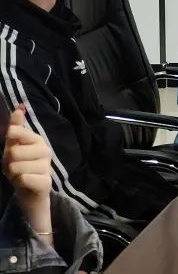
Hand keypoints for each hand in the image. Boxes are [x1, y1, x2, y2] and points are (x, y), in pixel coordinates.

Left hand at [4, 106, 52, 236]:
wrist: (30, 192)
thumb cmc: (20, 166)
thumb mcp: (13, 146)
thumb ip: (16, 127)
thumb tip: (19, 107)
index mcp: (37, 140)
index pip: (15, 132)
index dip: (8, 142)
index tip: (12, 149)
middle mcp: (45, 151)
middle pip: (13, 152)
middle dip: (8, 162)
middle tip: (15, 167)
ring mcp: (47, 167)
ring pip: (16, 167)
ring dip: (13, 174)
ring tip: (20, 176)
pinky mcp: (46, 182)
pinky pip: (23, 179)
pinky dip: (19, 182)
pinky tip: (25, 184)